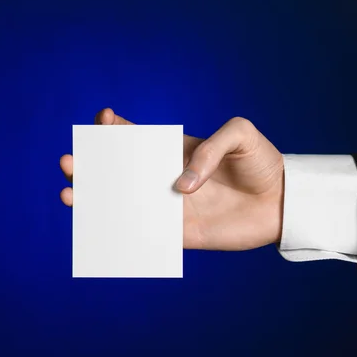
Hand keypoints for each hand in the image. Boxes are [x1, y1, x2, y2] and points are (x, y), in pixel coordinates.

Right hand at [60, 108, 284, 250]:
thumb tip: (180, 186)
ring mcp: (174, 206)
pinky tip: (100, 228)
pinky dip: (122, 232)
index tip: (103, 121)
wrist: (284, 201)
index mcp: (179, 151)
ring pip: (126, 203)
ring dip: (97, 200)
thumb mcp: (241, 134)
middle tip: (72, 163)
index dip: (115, 129)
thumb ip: (209, 149)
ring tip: (72, 195)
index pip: (139, 138)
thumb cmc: (263, 163)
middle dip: (93, 166)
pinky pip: (148, 234)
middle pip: (122, 171)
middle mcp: (170, 178)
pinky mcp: (183, 233)